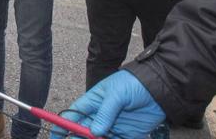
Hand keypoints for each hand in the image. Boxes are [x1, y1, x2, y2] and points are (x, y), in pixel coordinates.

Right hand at [50, 70, 165, 138]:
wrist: (160, 88)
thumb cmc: (134, 83)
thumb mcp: (118, 93)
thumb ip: (106, 112)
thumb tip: (95, 131)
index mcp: (92, 102)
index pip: (71, 116)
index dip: (61, 127)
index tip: (55, 138)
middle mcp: (99, 117)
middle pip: (82, 133)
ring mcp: (111, 127)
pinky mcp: (124, 135)